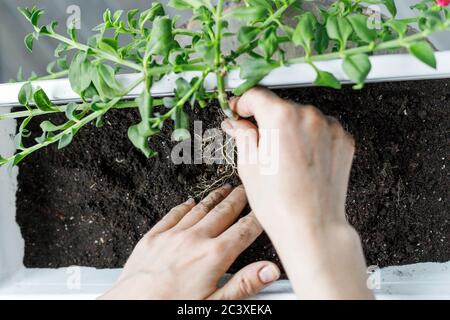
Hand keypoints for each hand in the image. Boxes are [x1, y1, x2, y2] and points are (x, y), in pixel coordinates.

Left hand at [100, 185, 279, 299]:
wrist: (131, 308)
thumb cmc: (171, 309)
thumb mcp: (214, 305)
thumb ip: (244, 285)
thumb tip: (269, 270)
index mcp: (213, 256)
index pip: (243, 231)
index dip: (257, 218)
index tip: (265, 210)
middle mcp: (194, 240)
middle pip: (223, 213)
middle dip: (238, 200)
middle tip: (246, 190)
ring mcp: (172, 236)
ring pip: (200, 209)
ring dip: (215, 198)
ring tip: (225, 189)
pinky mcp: (153, 238)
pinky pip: (172, 215)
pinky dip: (185, 206)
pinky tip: (190, 202)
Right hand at [222, 88, 371, 298]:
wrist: (313, 226)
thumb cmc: (280, 204)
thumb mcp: (249, 166)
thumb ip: (243, 135)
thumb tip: (237, 122)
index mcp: (281, 118)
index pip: (256, 95)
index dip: (243, 103)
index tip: (240, 110)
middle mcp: (308, 116)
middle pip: (280, 106)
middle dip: (267, 120)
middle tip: (260, 142)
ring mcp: (330, 127)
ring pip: (301, 116)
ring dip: (290, 128)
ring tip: (284, 157)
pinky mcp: (343, 139)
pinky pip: (321, 128)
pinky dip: (310, 137)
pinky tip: (302, 159)